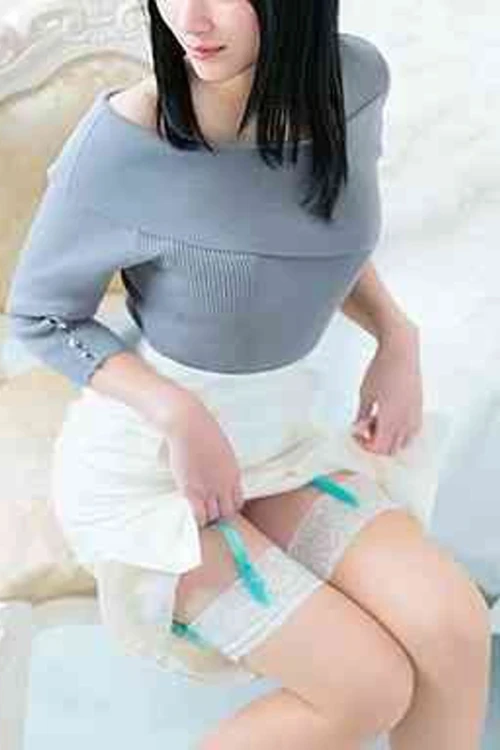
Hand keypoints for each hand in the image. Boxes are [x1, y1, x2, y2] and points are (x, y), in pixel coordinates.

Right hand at [159, 391, 244, 527]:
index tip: (218, 505)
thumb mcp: (221, 450)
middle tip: (207, 511)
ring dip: (206, 517)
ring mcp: (209, 489)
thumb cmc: (202, 432)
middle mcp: (225, 485)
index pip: (238, 502)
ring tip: (197, 510)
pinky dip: (197, 519)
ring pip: (214, 516)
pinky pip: (199, 515)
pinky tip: (191, 511)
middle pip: (228, 513)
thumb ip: (222, 467)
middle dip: (218, 515)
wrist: (189, 425)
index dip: (228, 506)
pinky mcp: (192, 490)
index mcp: (234, 474)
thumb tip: (214, 474)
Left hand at [351, 324, 422, 454]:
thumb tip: (358, 428)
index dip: (364, 445)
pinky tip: (390, 418)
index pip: (379, 448)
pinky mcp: (419, 408)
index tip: (356, 434)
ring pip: (403, 443)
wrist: (401, 351)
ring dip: (389, 439)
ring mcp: (415, 415)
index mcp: (390, 419)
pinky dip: (401, 432)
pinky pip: (412, 432)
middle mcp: (406, 421)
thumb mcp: (365, 393)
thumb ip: (362, 414)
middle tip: (365, 429)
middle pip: (391, 450)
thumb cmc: (382, 368)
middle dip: (375, 444)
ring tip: (378, 421)